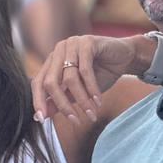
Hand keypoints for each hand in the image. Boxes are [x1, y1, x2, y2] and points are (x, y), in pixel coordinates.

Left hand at [31, 34, 147, 126]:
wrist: (125, 56)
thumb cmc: (101, 73)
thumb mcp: (79, 90)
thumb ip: (61, 99)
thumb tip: (43, 116)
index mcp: (53, 61)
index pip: (38, 82)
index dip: (38, 101)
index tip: (42, 119)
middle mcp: (59, 50)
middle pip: (50, 82)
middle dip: (62, 104)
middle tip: (74, 120)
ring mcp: (72, 44)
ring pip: (69, 79)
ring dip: (82, 100)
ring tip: (91, 113)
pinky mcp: (87, 42)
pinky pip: (85, 70)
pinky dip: (91, 88)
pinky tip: (98, 100)